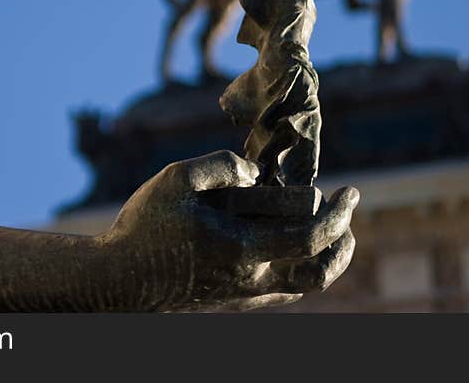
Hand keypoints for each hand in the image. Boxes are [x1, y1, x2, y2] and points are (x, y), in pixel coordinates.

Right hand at [101, 150, 358, 311]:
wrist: (119, 281)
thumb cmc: (144, 227)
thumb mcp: (176, 179)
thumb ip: (221, 165)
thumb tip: (256, 171)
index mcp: (241, 248)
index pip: (310, 237)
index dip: (337, 213)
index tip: (349, 190)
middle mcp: (252, 278)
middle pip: (321, 270)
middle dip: (343, 234)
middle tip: (347, 205)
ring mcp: (246, 295)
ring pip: (308, 286)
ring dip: (332, 258)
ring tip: (339, 231)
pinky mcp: (237, 301)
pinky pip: (286, 291)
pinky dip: (305, 269)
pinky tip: (300, 247)